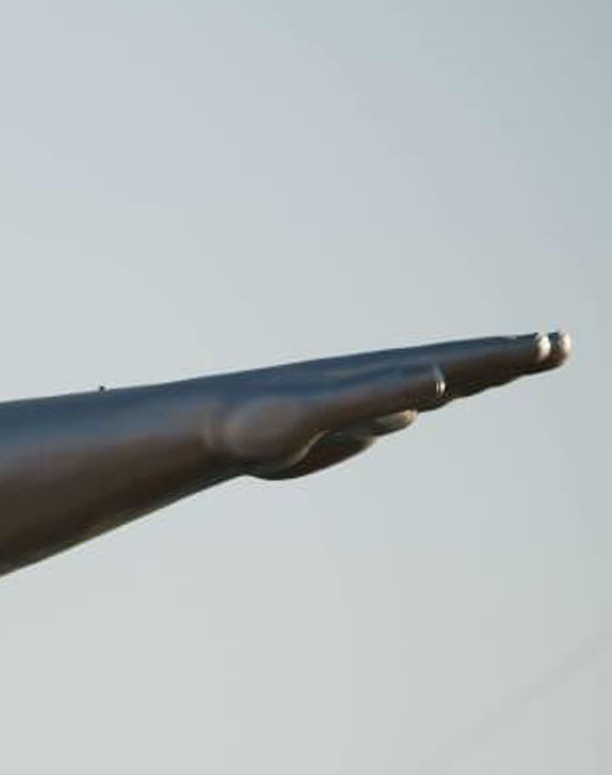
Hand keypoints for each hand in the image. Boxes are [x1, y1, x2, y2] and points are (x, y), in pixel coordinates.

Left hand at [202, 330, 570, 480]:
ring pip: (438, 380)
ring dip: (480, 372)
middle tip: (561, 344)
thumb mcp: (316, 413)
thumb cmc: (257, 422)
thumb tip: (436, 379)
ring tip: (524, 360)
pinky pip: (404, 402)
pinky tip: (446, 390)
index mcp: (382, 378)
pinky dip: (435, 393)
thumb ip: (376, 396)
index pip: (458, 362)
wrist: (212, 430)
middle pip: (459, 366)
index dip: (504, 356)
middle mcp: (382, 382)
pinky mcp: (348, 420)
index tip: (550, 344)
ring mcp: (369, 400)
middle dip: (508, 358)